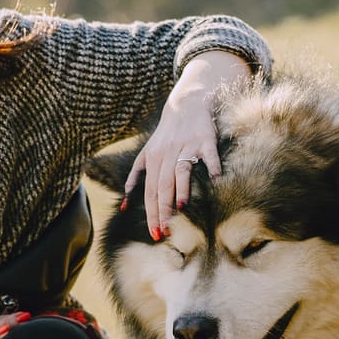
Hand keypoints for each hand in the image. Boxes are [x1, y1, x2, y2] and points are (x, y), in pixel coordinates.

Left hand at [124, 51, 248, 239]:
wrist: (188, 103)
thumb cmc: (167, 135)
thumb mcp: (146, 154)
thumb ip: (135, 178)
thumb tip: (123, 207)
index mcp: (153, 160)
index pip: (150, 192)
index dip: (151, 213)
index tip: (155, 234)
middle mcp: (167, 153)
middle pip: (162, 185)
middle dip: (162, 210)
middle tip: (165, 232)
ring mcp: (187, 146)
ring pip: (180, 170)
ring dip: (181, 187)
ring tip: (180, 206)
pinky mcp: (205, 139)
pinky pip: (209, 154)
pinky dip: (212, 166)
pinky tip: (215, 180)